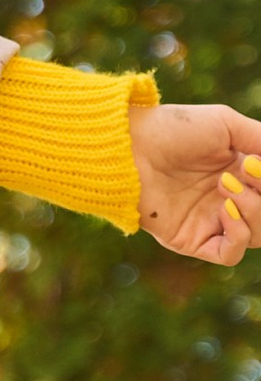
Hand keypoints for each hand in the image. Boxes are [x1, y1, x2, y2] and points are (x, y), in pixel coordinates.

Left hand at [131, 99, 260, 264]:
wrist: (132, 146)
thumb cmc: (175, 129)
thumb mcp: (227, 125)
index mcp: (241, 174)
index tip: (252, 162)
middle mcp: (229, 200)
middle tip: (244, 170)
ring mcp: (211, 222)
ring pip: (257, 235)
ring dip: (254, 210)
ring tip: (226, 185)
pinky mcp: (191, 241)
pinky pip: (229, 254)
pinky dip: (239, 235)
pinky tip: (224, 209)